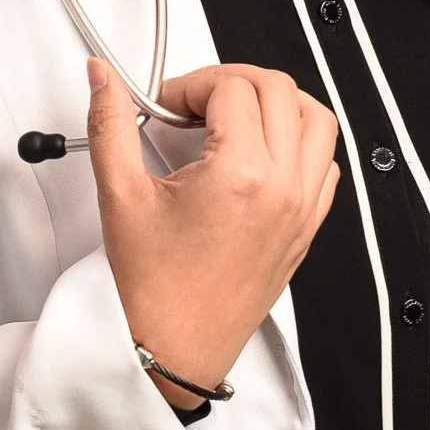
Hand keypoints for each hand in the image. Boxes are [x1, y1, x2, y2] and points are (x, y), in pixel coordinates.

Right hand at [86, 57, 339, 400]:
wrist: (173, 349)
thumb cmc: (153, 292)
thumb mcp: (121, 196)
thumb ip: (110, 124)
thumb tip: (104, 80)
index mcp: (241, 175)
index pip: (230, 88)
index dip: (190, 85)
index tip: (166, 106)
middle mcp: (283, 188)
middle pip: (278, 90)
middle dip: (231, 82)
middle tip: (194, 104)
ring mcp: (302, 208)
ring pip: (316, 119)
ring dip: (277, 103)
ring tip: (234, 117)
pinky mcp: (307, 227)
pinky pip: (325, 164)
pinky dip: (300, 143)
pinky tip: (261, 153)